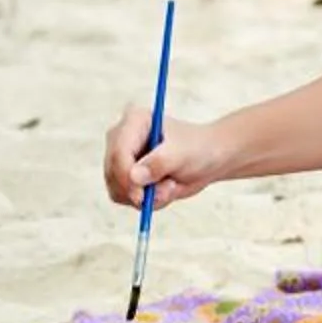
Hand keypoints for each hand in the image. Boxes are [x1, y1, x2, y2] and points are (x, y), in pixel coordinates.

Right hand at [103, 105, 234, 207]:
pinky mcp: (123, 176)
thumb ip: (159, 163)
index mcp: (134, 121)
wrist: (208, 158)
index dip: (126, 177)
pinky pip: (124, 198)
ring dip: (146, 197)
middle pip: (113, 173)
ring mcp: (119, 158)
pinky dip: (146, 201)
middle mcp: (121, 138)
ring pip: (117, 190)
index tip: (142, 195)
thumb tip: (134, 176)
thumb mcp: (184, 154)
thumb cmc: (198, 148)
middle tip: (167, 191)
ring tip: (171, 185)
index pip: (119, 153)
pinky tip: (164, 189)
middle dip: (138, 190)